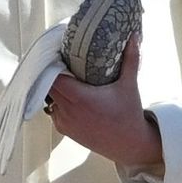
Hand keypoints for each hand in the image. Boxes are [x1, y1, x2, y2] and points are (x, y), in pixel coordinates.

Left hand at [45, 36, 162, 172]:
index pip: (53, 78)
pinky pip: (53, 112)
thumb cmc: (129, 115)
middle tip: (62, 63)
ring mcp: (64, 123)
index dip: (52, 66)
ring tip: (64, 78)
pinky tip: (68, 96)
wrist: (129, 145)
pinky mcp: (65, 131)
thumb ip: (130, 60)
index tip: (59, 56)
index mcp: (80, 98)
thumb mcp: (129, 85)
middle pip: (48, 87)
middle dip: (52, 75)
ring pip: (49, 99)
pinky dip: (58, 103)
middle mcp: (68, 111)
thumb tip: (134, 37)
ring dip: (54, 90)